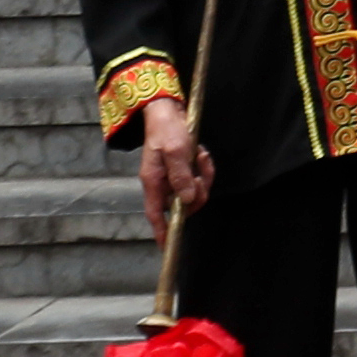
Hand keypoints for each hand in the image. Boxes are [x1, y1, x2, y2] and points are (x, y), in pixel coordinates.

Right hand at [136, 96, 213, 237]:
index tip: (168, 247)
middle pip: (182, 204)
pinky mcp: (182, 169)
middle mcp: (161, 182)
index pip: (155, 214)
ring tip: (200, 158)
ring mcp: (172, 176)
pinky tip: (200, 154)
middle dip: (197, 194)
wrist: (168, 109)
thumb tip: (186, 201)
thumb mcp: (175, 151)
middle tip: (200, 176)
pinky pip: (197, 178)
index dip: (161, 232)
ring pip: (193, 191)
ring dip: (203, 177)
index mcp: (153, 181)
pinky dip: (204, 168)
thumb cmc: (167, 128)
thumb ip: (180, 176)